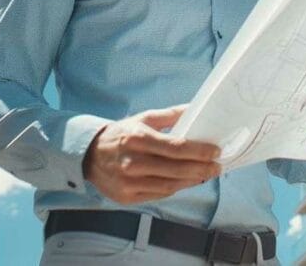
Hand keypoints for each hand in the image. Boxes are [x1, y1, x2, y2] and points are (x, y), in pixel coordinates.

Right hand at [82, 105, 221, 204]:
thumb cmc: (121, 134)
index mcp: (138, 138)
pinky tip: (186, 181)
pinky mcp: (127, 197)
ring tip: (205, 174)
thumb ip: (170, 115)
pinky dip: (175, 188)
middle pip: (176, 169)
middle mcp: (133, 162)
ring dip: (192, 180)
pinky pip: (159, 194)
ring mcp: (129, 182)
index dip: (199, 151)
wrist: (88, 155)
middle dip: (202, 168)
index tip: (216, 151)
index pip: (176, 147)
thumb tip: (195, 109)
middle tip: (217, 166)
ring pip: (170, 185)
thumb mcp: (143, 118)